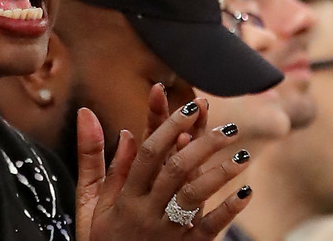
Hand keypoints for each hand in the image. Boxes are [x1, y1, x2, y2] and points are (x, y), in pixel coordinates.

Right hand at [76, 90, 252, 239]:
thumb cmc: (101, 238)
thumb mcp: (89, 199)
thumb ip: (91, 157)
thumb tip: (88, 115)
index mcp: (124, 195)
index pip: (148, 153)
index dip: (169, 125)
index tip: (189, 105)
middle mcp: (146, 211)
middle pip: (175, 170)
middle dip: (203, 144)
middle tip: (228, 127)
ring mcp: (167, 231)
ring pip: (194, 196)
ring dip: (220, 173)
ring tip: (241, 154)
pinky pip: (209, 230)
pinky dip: (228, 211)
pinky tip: (244, 192)